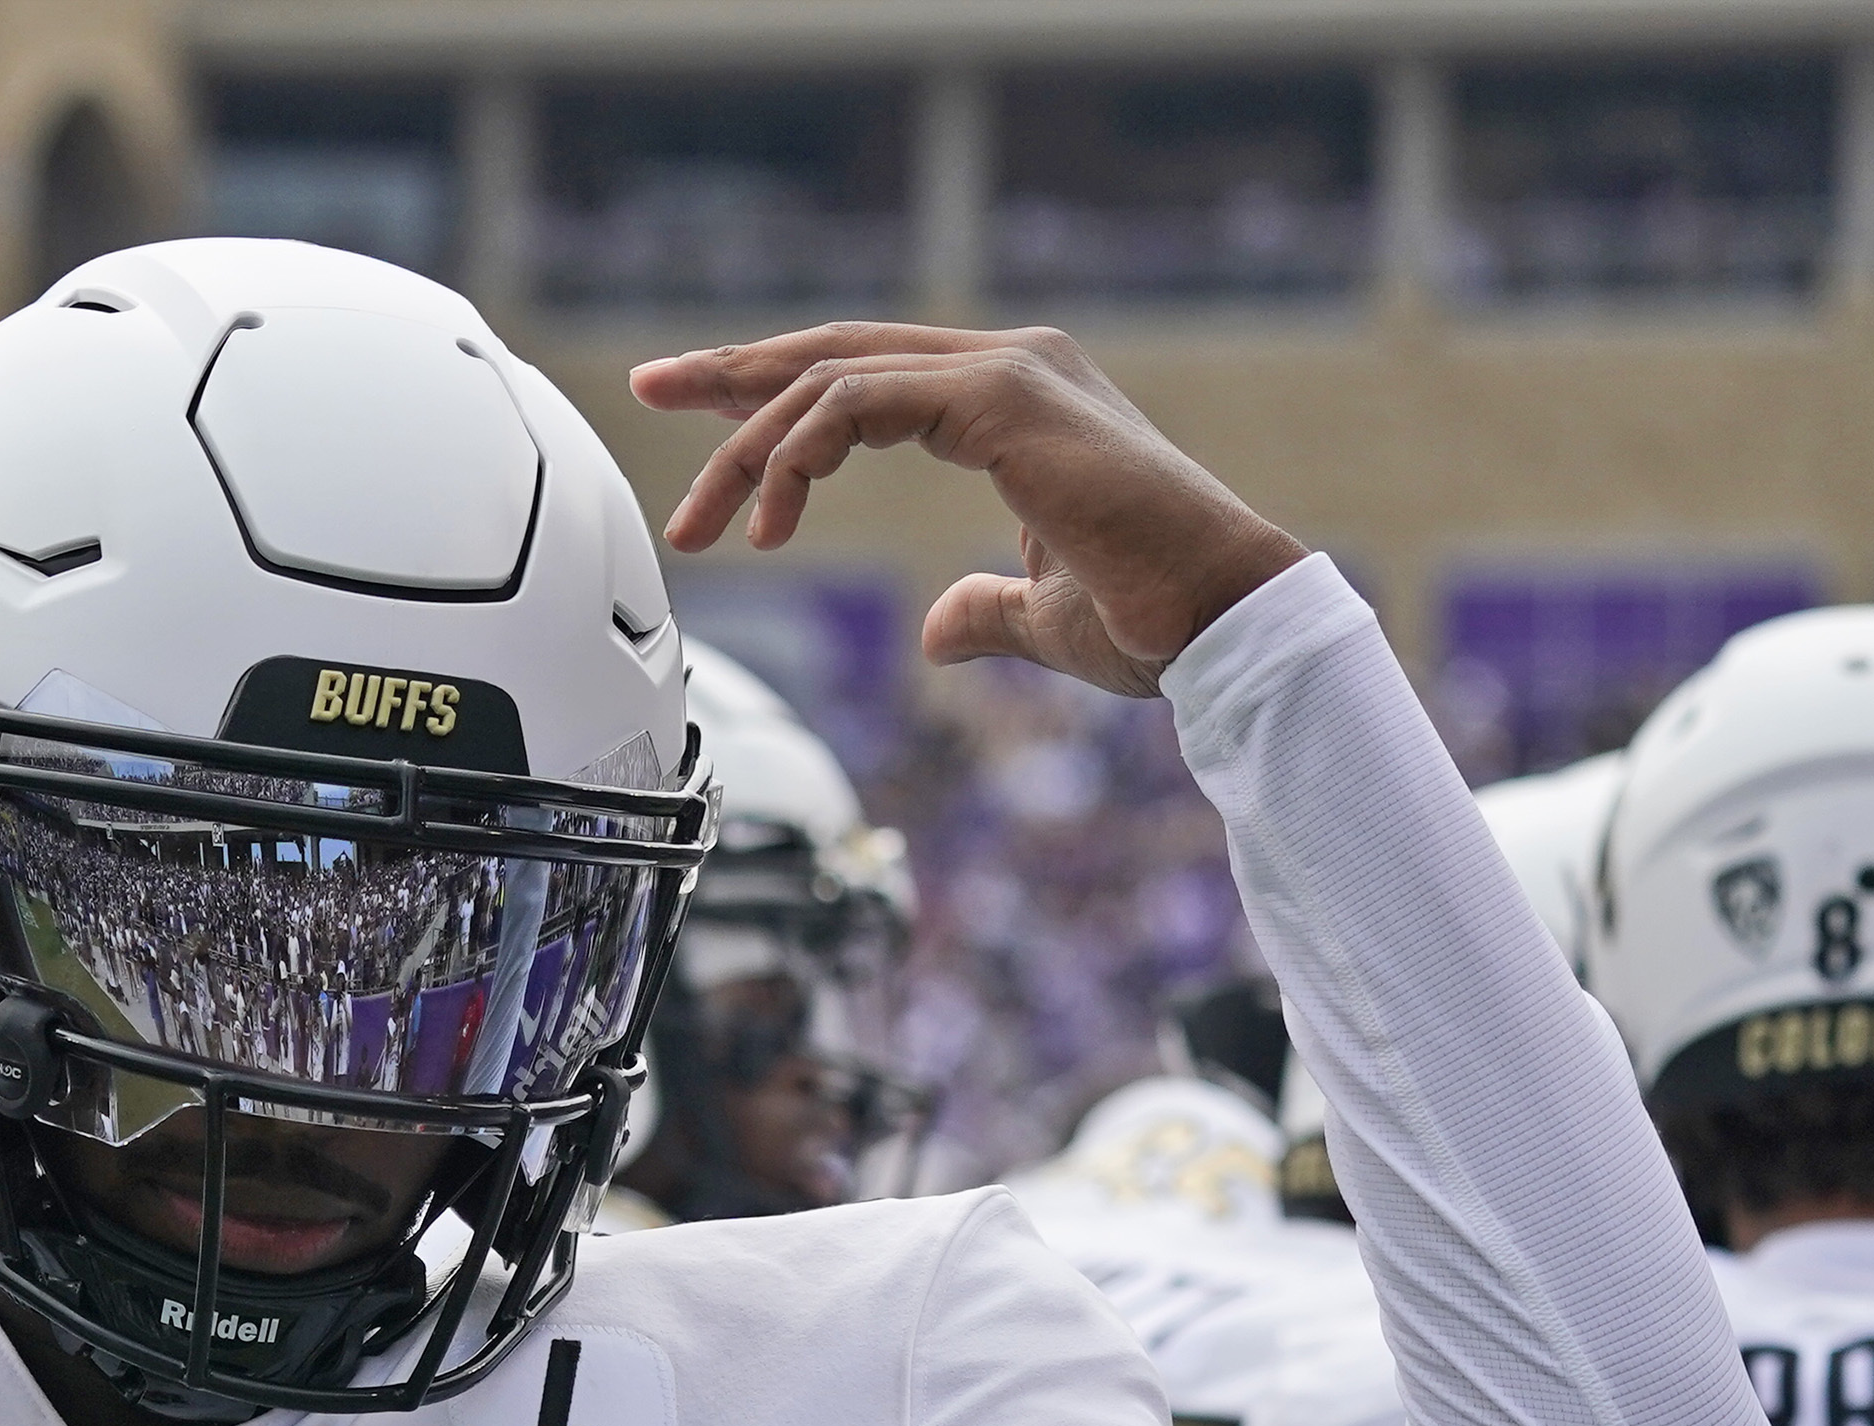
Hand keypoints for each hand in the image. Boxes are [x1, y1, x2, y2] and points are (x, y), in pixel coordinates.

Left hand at [633, 324, 1307, 698]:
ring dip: (749, 447)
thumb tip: (935, 628)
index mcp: (1014, 398)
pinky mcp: (1001, 398)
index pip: (867, 374)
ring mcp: (1007, 370)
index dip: (776, 390)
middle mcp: (1009, 364)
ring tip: (703, 524)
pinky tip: (768, 517)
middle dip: (734, 372)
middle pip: (836, 350)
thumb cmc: (1153, 621)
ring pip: (831, 376)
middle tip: (651, 385)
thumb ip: (982, 609)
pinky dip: (797, 452)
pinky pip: (857, 400)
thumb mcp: (1039, 617)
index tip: (699, 408)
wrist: (1222, 623)